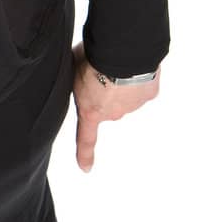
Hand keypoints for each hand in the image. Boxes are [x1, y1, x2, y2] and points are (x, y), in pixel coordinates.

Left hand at [71, 42, 159, 172]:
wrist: (120, 52)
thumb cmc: (92, 59)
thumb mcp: (73, 69)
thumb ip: (77, 81)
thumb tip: (80, 78)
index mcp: (90, 111)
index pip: (85, 138)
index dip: (85, 154)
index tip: (86, 168)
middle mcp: (112, 114)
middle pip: (107, 106)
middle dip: (104, 91)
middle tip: (99, 70)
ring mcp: (132, 106)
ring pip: (126, 96)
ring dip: (121, 83)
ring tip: (115, 63)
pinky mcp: (148, 95)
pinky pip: (142, 86)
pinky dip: (138, 77)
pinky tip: (133, 64)